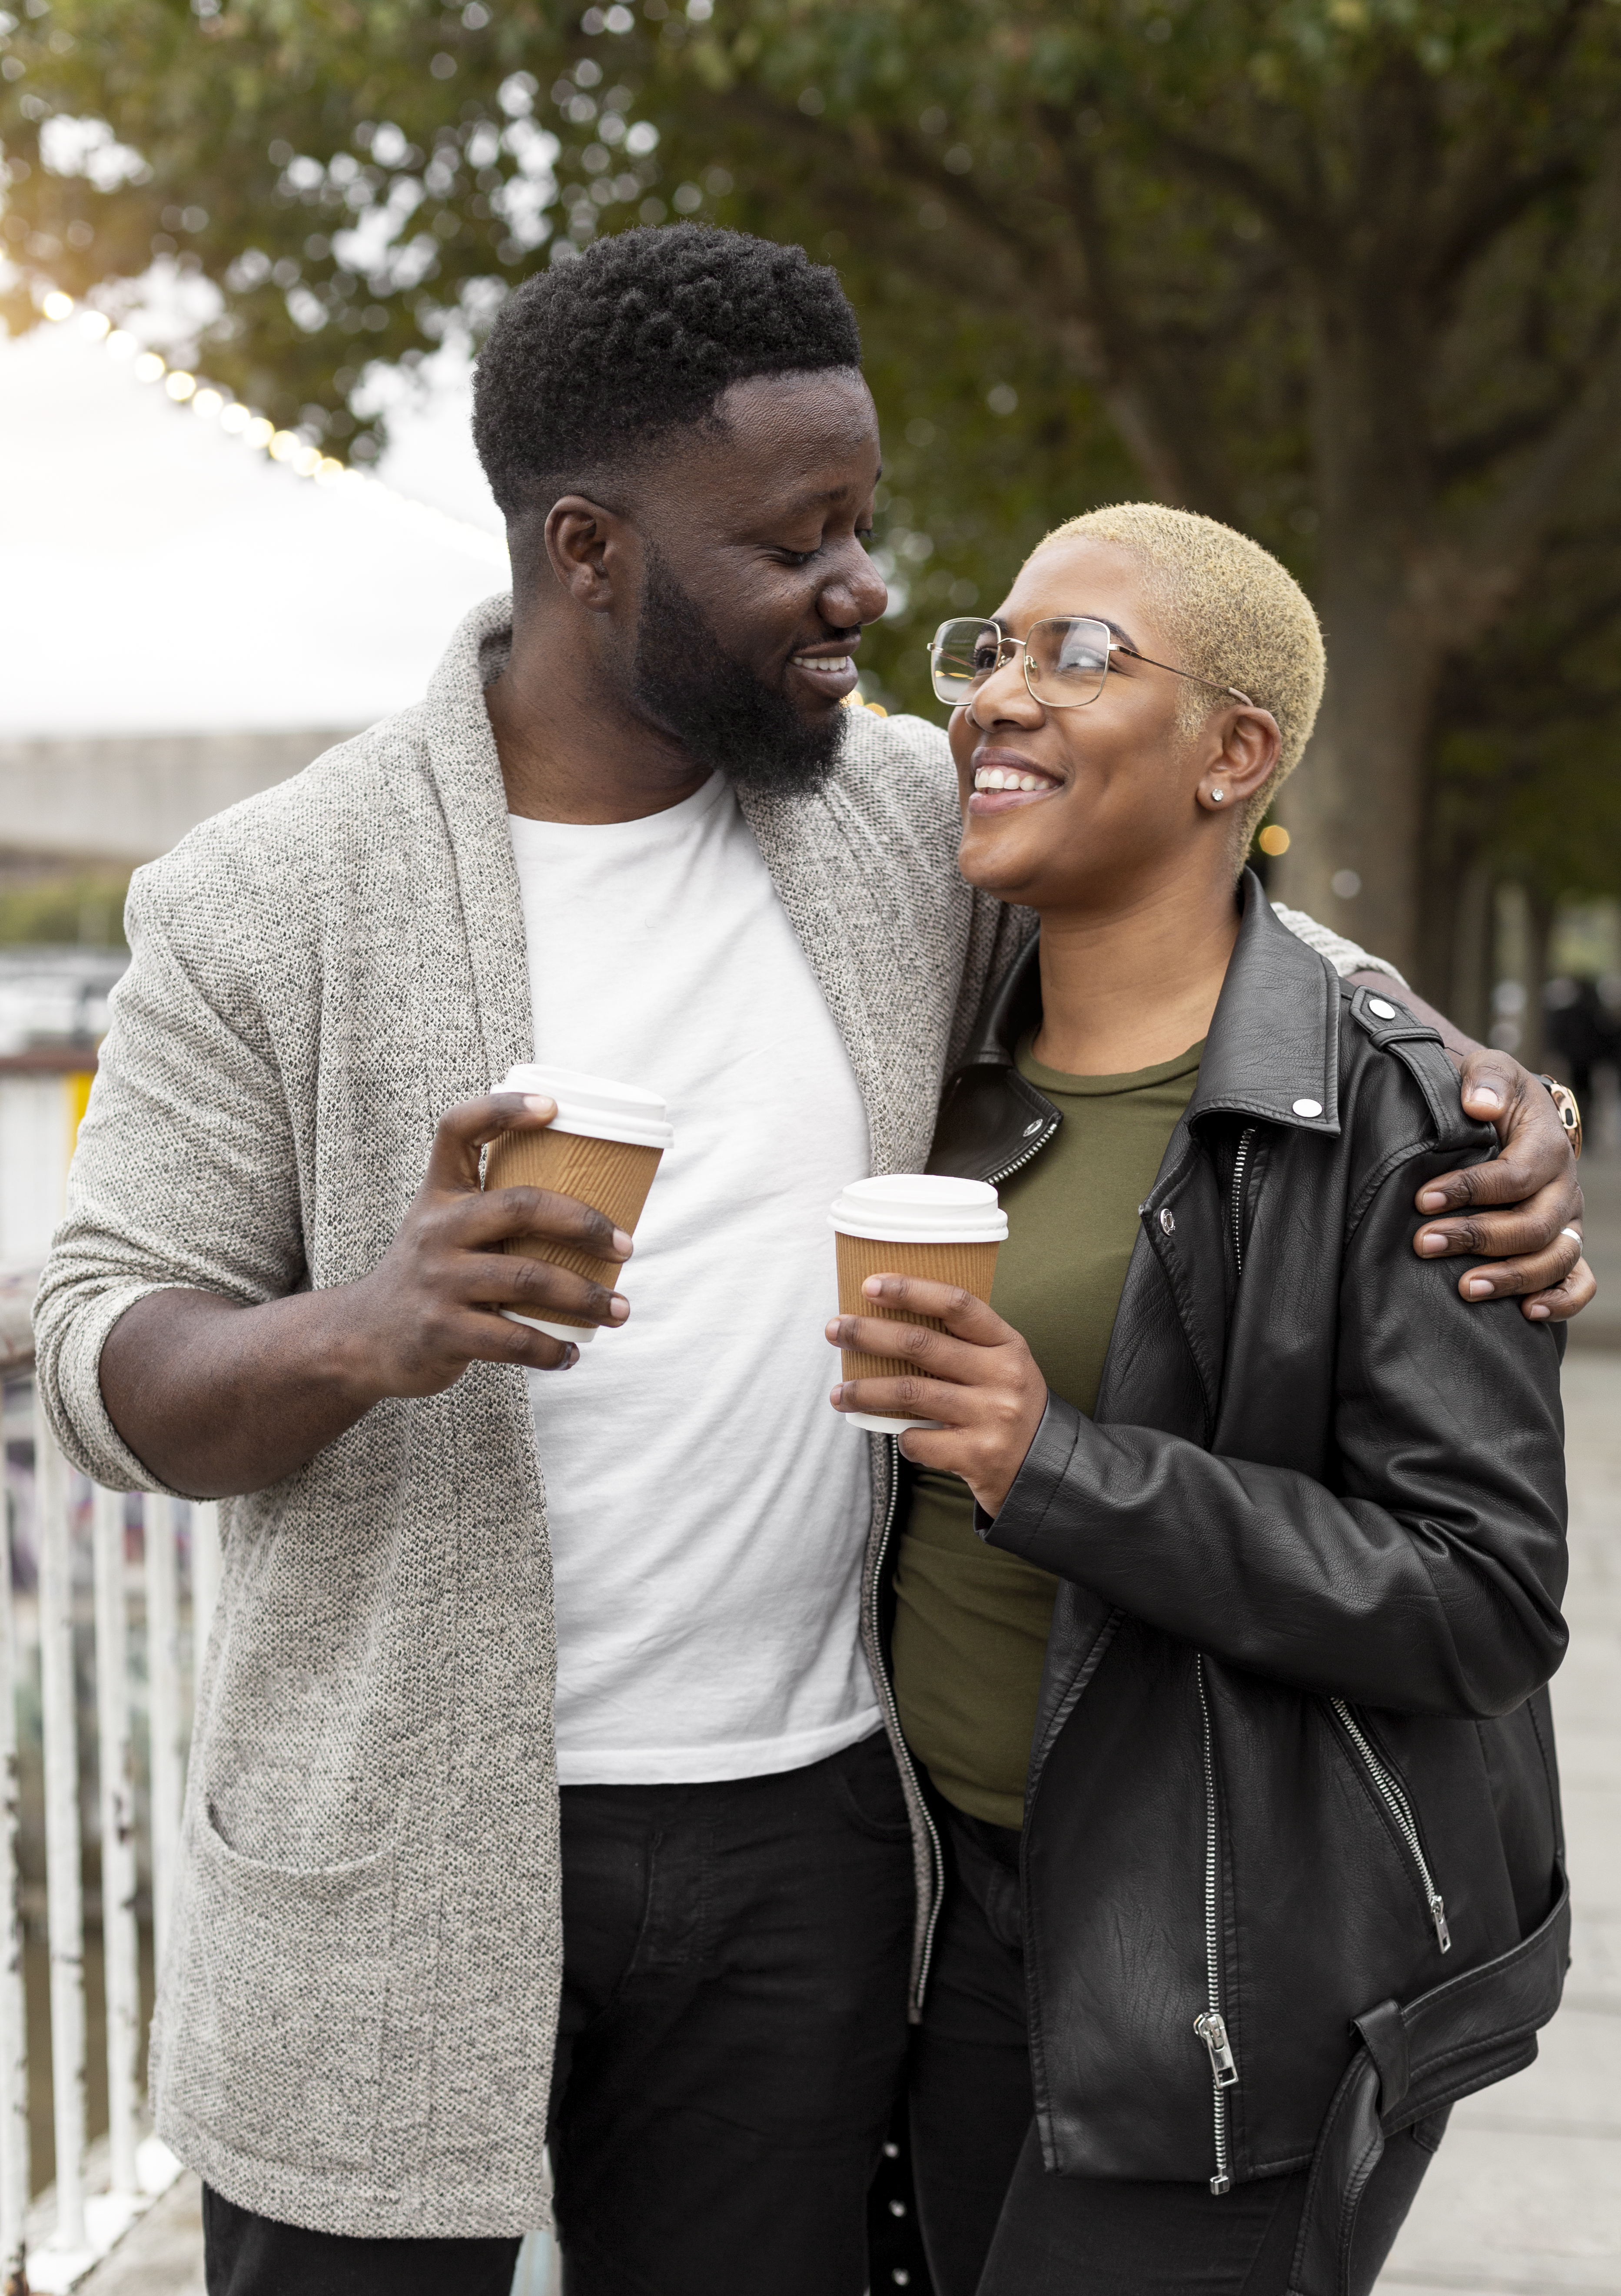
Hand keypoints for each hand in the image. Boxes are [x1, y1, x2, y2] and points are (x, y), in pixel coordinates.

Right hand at [337, 1090, 634, 1397]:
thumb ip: (496, 1210)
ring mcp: (438, 1280)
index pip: (459, 1129)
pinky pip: (511, 1339)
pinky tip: (572, 1354)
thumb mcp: (445, 1227)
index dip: (503, 1109)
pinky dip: (551, 1349)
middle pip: (520, 1206)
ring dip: (585, 1296)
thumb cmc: (432, 1274)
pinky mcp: (442, 1331)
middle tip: (627, 1246)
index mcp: (441, 1193)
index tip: (553, 1108)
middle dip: (584, 1224)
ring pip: (528, 1279)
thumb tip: (598, 1211)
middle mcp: (437, 1229)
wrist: (363, 1339)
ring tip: (620, 1310)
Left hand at [826, 1276, 1047, 1516]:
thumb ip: (962, 1344)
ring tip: (838, 1393)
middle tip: (835, 1330)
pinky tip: (897, 1435)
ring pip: (910, 1392)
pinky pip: (919, 1440)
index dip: (910, 1290)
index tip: (870, 1285)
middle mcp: (1002, 1376)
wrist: (1047, 1470)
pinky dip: (902, 1437)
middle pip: (921, 1345)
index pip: (956, 1304)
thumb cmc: (1007, 1406)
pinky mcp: (978, 1455)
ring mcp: (992, 1416)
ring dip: (864, 1391)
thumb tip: (887, 1322)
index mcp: (1007, 1344)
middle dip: (868, 1334)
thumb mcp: (1001, 1365)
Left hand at [1409, 1050, 1591, 1321]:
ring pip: (1554, 1259)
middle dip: (1477, 1238)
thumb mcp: (1487, 1072)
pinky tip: (1526, 1313)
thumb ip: (1485, 1081)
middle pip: (1533, 1225)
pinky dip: (1560, 1301)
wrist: (1504, 1113)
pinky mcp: (1563, 1245)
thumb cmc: (1489, 1095)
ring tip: (1463, 1289)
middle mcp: (1563, 1188)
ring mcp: (1566, 1221)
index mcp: (1547, 1146)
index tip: (1421, 1200)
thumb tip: (1478, 1103)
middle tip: (1425, 1244)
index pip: (1515, 1176)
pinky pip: (1578, 1281)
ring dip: (1510, 1278)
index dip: (1470, 1190)